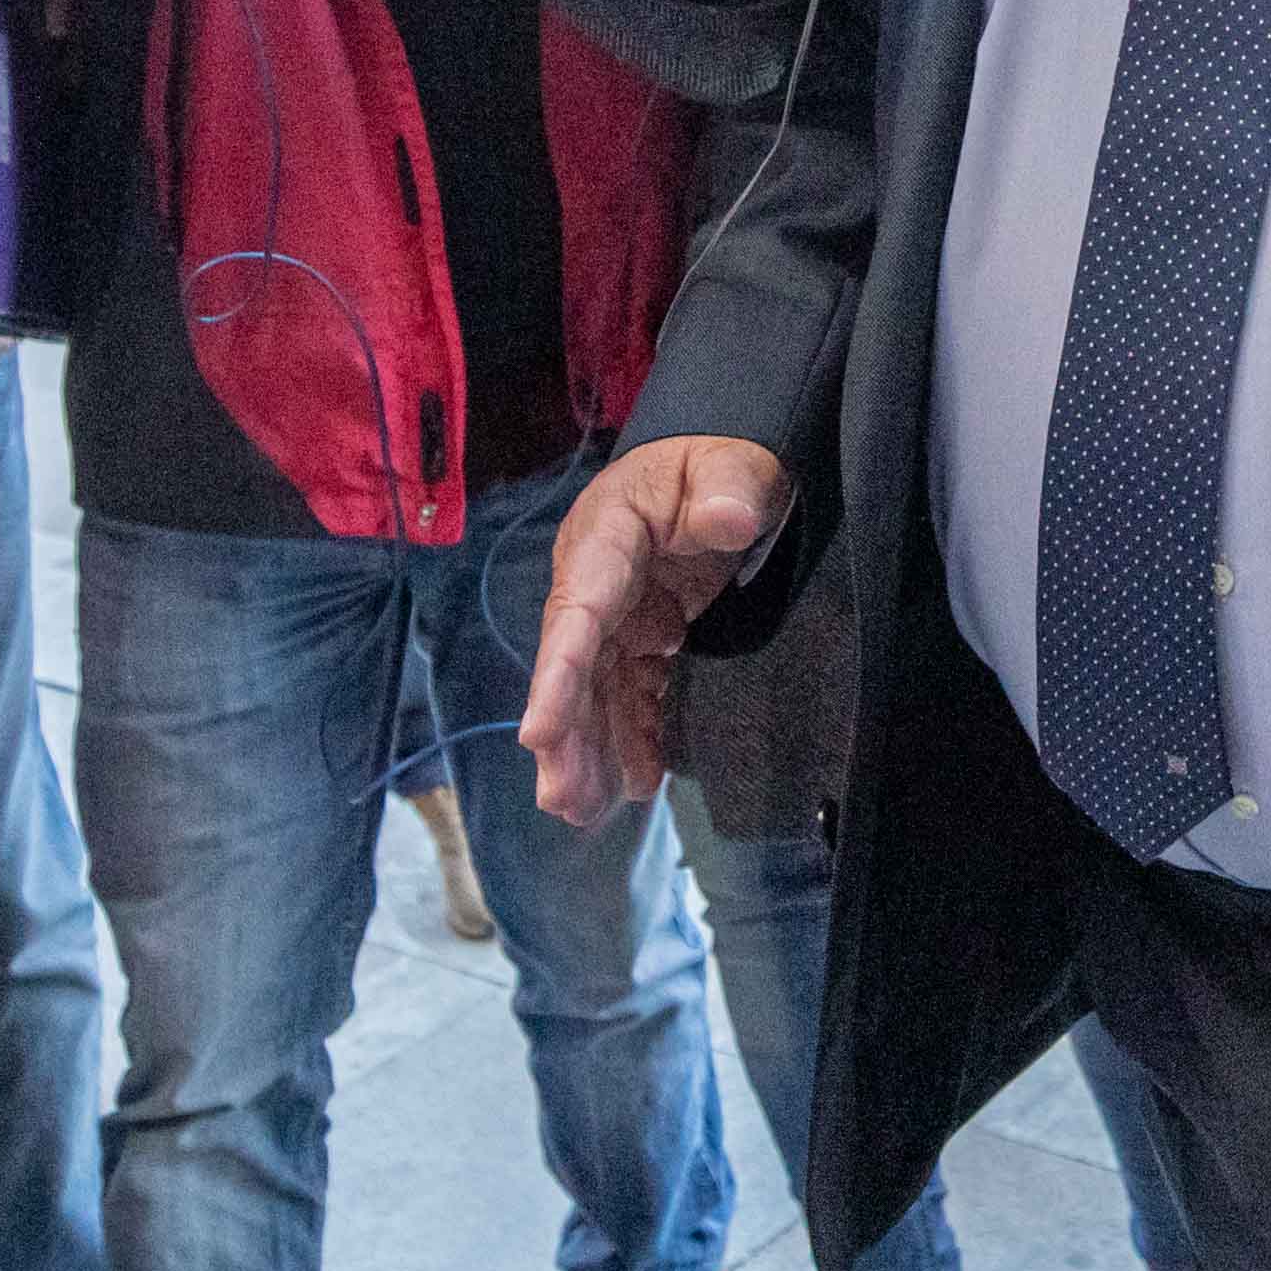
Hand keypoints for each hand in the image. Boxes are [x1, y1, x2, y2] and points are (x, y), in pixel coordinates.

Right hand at [515, 435, 788, 825]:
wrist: (723, 461)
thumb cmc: (717, 457)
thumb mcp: (727, 463)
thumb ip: (726, 488)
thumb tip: (731, 518)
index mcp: (605, 540)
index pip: (577, 615)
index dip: (557, 678)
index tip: (539, 734)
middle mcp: (598, 585)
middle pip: (575, 667)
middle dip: (567, 736)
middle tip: (563, 801)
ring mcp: (622, 614)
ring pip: (597, 690)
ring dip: (592, 751)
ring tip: (584, 813)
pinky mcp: (647, 633)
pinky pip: (634, 692)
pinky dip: (635, 737)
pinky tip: (638, 785)